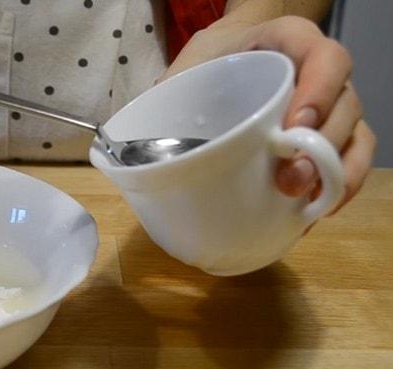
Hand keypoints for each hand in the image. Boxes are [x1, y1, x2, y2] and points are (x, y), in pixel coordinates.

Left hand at [160, 16, 375, 213]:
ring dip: (335, 175)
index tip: (293, 127)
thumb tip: (125, 140)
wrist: (228, 59)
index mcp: (293, 44)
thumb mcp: (191, 61)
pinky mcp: (329, 139)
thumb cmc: (212, 58)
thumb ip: (170, 88)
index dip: (319, 92)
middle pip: (347, 106)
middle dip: (323, 148)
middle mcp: (323, 74)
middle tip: (290, 180)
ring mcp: (331, 108)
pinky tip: (312, 212)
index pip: (326, 58)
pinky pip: (351, 162)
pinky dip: (337, 189)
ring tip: (304, 203)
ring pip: (355, 137)